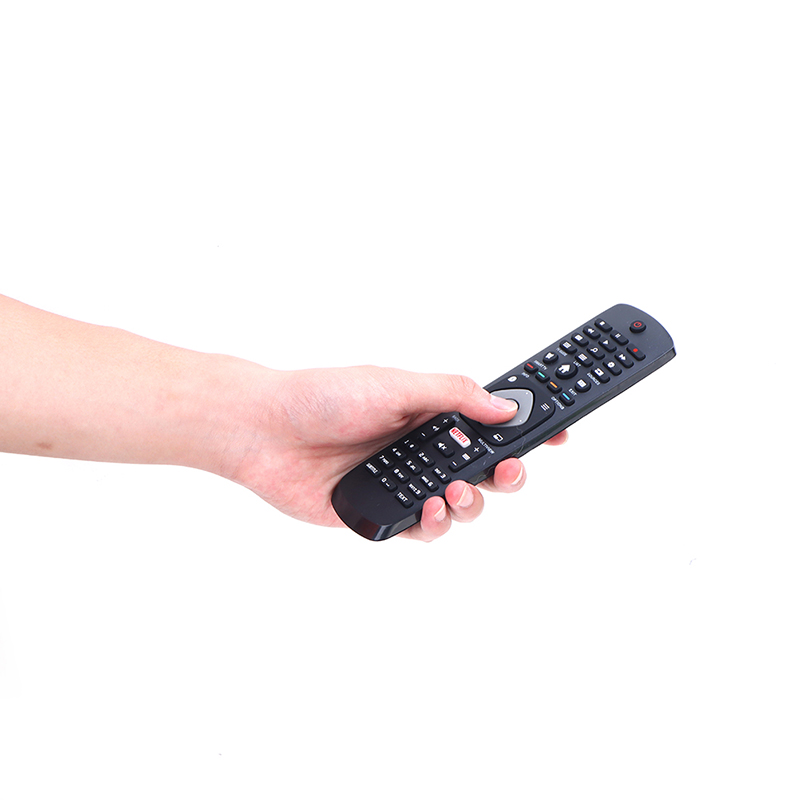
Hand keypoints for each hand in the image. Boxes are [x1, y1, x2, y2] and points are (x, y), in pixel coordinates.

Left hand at [223, 365, 567, 541]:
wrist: (263, 431)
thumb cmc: (321, 396)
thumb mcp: (394, 383)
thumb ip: (452, 395)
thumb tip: (507, 407)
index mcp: (430, 412)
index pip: (490, 422)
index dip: (527, 430)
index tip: (559, 434)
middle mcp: (421, 448)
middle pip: (484, 468)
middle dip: (507, 472)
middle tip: (509, 468)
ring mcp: (403, 482)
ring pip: (460, 504)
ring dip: (470, 501)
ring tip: (454, 492)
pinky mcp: (381, 514)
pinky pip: (422, 530)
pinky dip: (433, 525)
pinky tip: (427, 512)